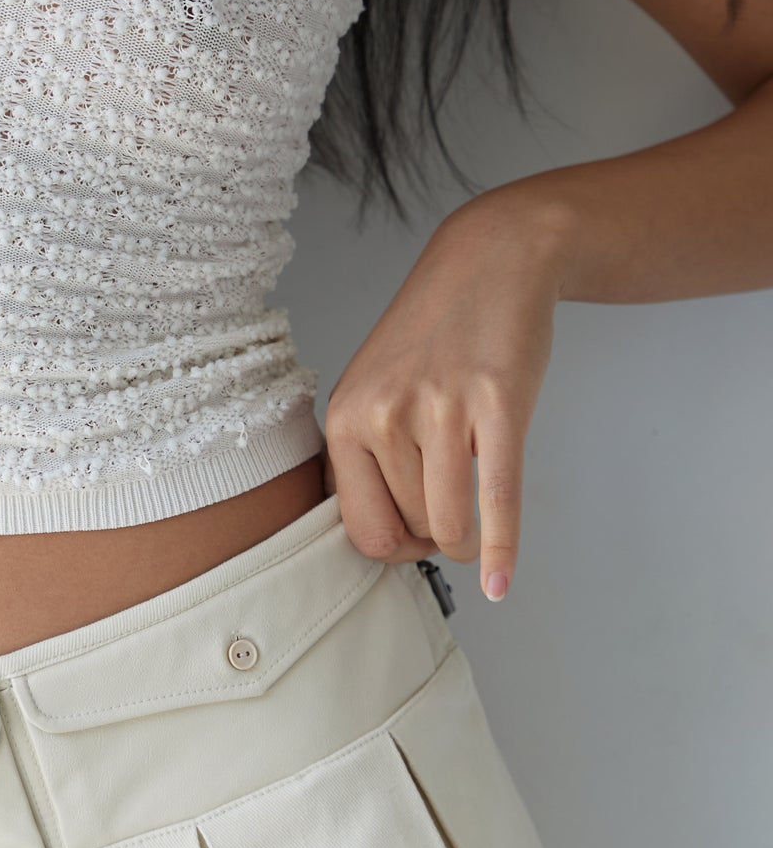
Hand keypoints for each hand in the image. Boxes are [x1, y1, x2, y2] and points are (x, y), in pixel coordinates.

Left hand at [322, 196, 564, 602]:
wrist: (492, 263)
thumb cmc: (432, 336)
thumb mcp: (370, 389)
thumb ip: (361, 458)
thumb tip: (368, 540)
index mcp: (346, 418)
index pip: (360, 529)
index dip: (392, 548)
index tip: (412, 538)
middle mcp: (386, 416)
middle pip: (411, 529)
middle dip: (434, 536)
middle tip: (450, 513)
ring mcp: (442, 410)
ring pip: (450, 524)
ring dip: (468, 541)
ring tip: (475, 525)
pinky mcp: (499, 406)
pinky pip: (498, 501)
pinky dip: (502, 551)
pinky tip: (501, 583)